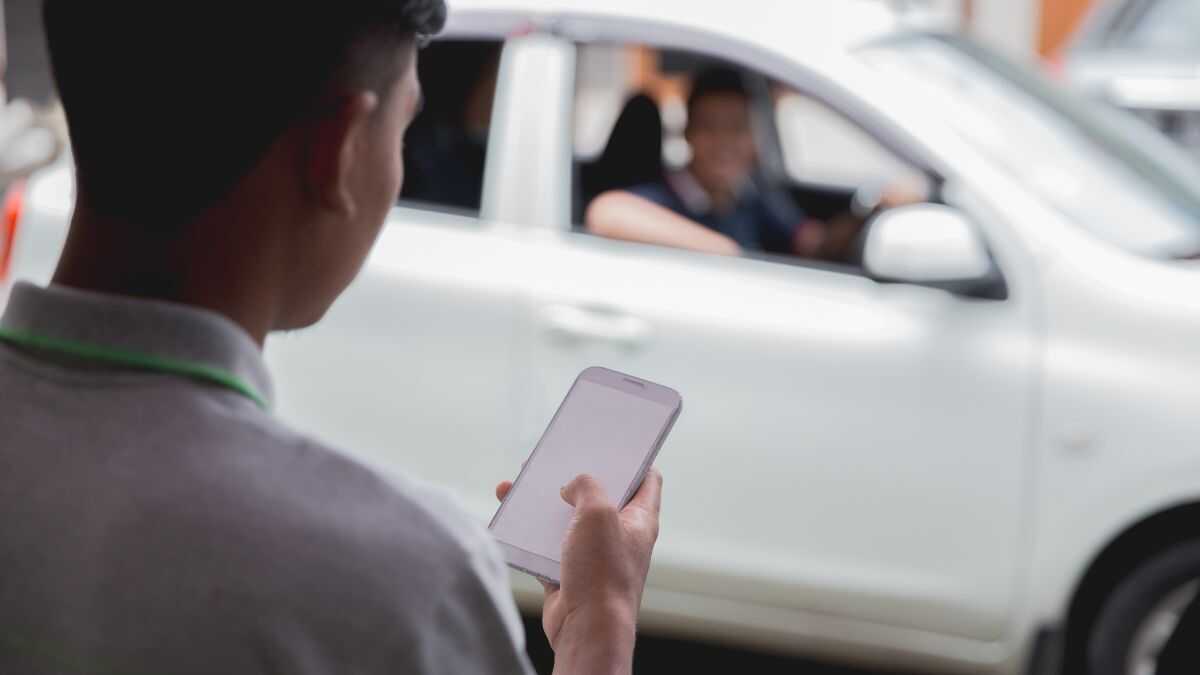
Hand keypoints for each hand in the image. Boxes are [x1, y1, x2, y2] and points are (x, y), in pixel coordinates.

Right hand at [495, 469, 662, 654]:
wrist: (586, 629)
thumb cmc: (602, 573)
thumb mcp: (598, 513)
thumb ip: (587, 486)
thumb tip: (571, 485)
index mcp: (640, 518)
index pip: (647, 479)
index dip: (633, 458)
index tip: (611, 443)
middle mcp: (620, 535)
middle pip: (599, 496)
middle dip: (574, 477)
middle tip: (554, 459)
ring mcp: (594, 554)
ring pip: (567, 519)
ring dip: (543, 502)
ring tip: (518, 483)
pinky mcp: (569, 571)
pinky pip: (546, 544)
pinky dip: (528, 532)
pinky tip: (510, 516)